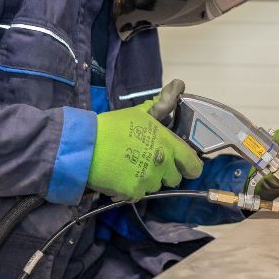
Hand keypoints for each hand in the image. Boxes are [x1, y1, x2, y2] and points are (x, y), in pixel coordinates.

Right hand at [87, 80, 201, 201]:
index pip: (193, 164)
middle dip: (165, 172)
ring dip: (148, 179)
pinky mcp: (133, 192)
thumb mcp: (141, 112)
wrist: (86, 145)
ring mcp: (148, 179)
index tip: (182, 164)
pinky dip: (132, 188)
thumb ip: (164, 102)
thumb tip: (180, 84)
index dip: (190, 166)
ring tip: (132, 166)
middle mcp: (162, 163)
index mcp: (167, 143)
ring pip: (156, 186)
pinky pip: (139, 194)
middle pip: (174, 178)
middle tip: (149, 161)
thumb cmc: (114, 126)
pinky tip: (121, 175)